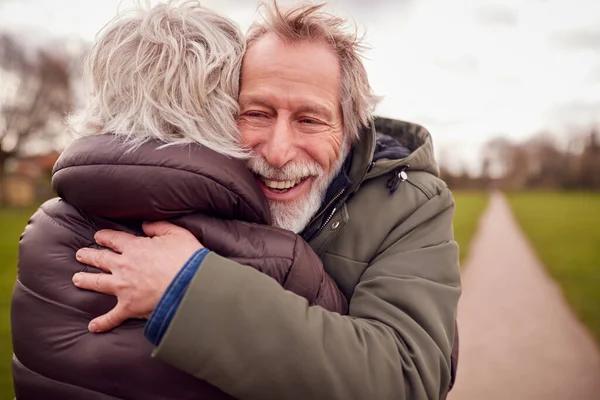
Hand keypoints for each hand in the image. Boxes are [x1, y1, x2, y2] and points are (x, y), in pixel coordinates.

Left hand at [73, 221, 202, 332]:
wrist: (190, 285)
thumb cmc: (186, 258)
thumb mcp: (176, 233)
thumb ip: (159, 226)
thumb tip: (144, 225)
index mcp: (135, 247)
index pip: (114, 239)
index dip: (105, 237)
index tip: (98, 236)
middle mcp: (124, 266)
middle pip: (100, 259)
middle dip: (89, 256)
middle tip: (80, 255)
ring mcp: (124, 287)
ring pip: (98, 283)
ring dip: (86, 280)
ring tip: (77, 279)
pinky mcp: (129, 307)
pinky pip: (112, 316)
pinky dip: (102, 322)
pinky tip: (93, 326)